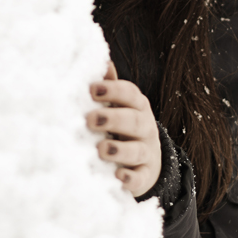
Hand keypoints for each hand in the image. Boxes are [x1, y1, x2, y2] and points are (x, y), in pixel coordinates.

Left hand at [86, 62, 161, 196]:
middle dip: (113, 118)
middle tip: (90, 119)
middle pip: (134, 120)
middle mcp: (145, 127)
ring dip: (120, 149)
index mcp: (136, 106)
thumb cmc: (123, 127)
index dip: (112, 90)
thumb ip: (109, 85)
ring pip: (137, 150)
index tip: (92, 89)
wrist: (146, 162)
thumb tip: (101, 59)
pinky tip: (118, 176)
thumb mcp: (118, 105)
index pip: (130, 93)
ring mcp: (147, 153)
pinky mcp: (145, 176)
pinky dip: (130, 178)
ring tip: (101, 148)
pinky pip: (140, 178)